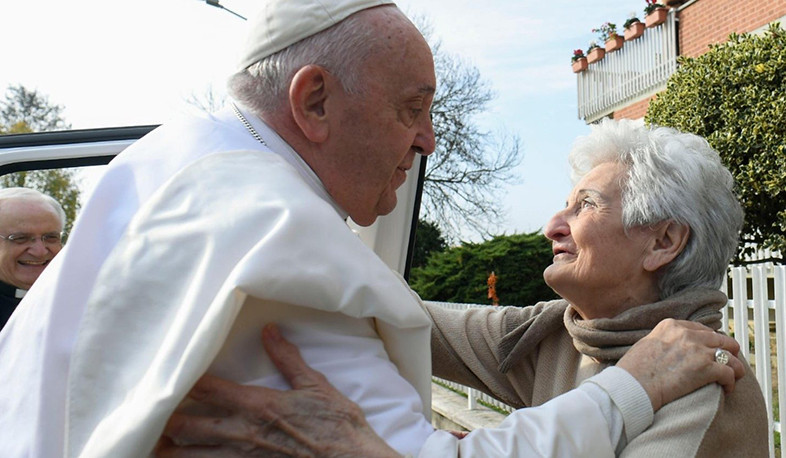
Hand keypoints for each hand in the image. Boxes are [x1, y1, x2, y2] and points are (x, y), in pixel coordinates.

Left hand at [156, 324, 399, 457]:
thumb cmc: (336, 425)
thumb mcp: (315, 385)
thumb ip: (288, 359)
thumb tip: (269, 331)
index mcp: (258, 405)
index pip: (209, 390)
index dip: (184, 382)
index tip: (168, 376)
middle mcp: (243, 433)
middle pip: (189, 426)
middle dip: (166, 421)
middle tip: (149, 417)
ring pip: (193, 455)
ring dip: (170, 450)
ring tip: (152, 447)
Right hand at [617, 319, 744, 411]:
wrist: (632, 386)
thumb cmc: (633, 371)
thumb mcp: (646, 344)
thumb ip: (663, 341)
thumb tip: (671, 349)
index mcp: (671, 325)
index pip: (701, 329)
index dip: (710, 341)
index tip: (711, 351)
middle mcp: (687, 334)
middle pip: (721, 339)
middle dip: (727, 351)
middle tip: (728, 364)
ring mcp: (698, 350)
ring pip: (731, 355)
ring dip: (734, 367)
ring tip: (733, 377)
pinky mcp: (706, 368)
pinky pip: (730, 372)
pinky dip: (731, 382)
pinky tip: (726, 389)